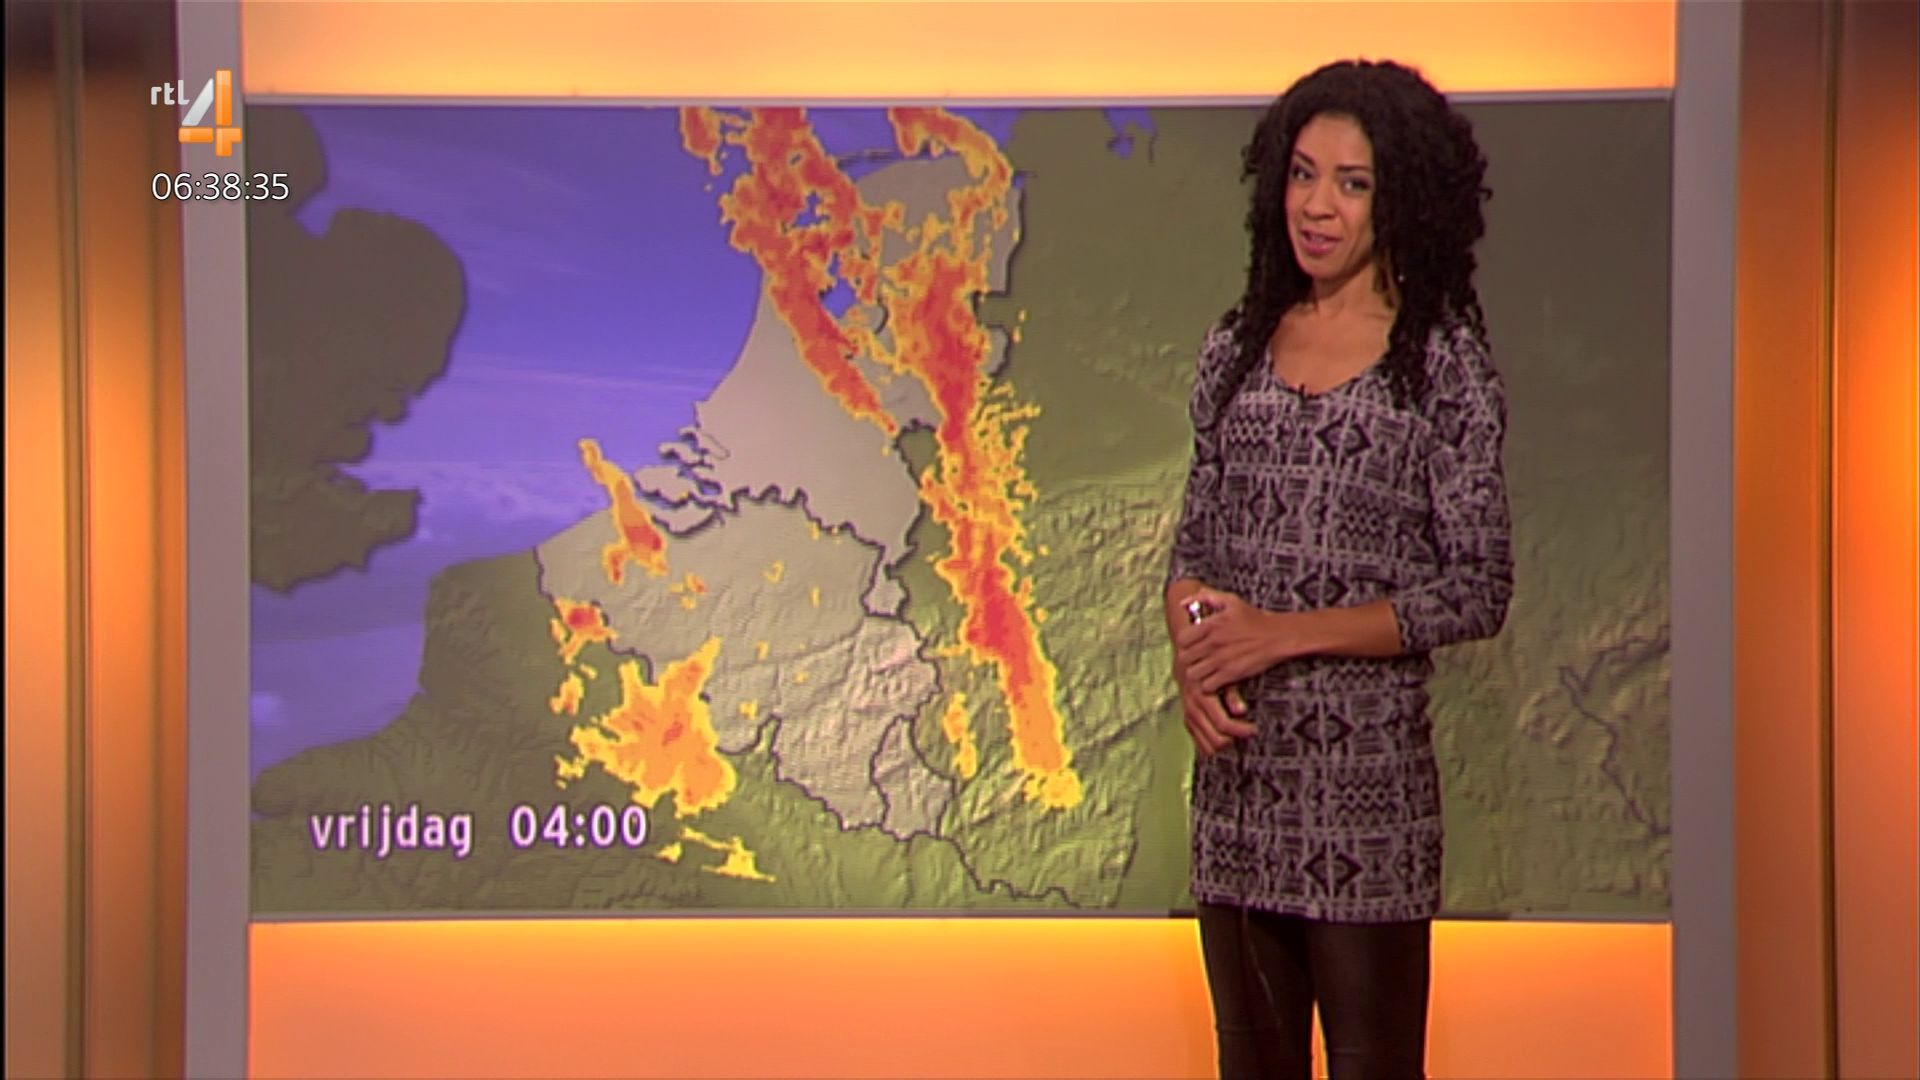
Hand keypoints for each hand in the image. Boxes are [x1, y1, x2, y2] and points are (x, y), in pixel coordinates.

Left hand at [1165, 582, 1253, 755]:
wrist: (1278, 636)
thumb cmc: (1254, 618)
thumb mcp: (1231, 601)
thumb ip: (1206, 597)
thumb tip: (1182, 602)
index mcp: (1211, 624)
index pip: (1182, 639)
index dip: (1184, 643)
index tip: (1192, 644)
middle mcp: (1213, 642)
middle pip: (1185, 658)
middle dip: (1188, 659)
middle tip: (1196, 659)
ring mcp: (1221, 659)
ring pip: (1193, 673)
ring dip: (1196, 673)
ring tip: (1204, 670)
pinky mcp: (1231, 674)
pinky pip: (1207, 685)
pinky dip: (1208, 684)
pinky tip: (1214, 679)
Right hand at [1178, 674, 1254, 756]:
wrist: (1188, 667)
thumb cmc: (1211, 671)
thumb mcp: (1224, 677)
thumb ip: (1232, 694)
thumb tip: (1241, 711)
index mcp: (1202, 696)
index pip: (1223, 724)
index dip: (1240, 730)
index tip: (1254, 729)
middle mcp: (1193, 710)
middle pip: (1216, 740)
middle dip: (1234, 740)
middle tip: (1248, 732)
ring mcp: (1189, 718)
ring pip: (1208, 747)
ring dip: (1225, 745)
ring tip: (1238, 735)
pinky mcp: (1188, 724)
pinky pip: (1202, 745)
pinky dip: (1215, 746)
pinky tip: (1226, 737)